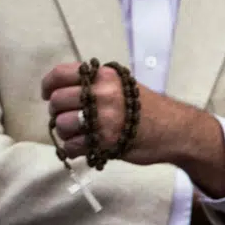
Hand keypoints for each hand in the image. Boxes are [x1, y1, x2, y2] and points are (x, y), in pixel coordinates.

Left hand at [43, 63, 191, 165]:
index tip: (48, 95)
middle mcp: (103, 94)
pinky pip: (72, 146)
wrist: (176, 131)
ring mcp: (104, 119)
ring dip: (66, 133)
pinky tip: (85, 147)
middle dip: (58, 112)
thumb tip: (62, 92)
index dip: (49, 85)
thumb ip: (96, 85)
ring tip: (80, 135)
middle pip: (58, 101)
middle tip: (71, 119)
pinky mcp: (106, 141)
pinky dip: (74, 149)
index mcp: (105, 77)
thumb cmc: (149, 110)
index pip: (61, 74)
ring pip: (62, 125)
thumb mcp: (123, 87)